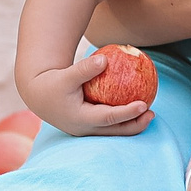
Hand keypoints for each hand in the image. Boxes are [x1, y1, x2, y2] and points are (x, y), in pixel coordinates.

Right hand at [19, 52, 154, 137]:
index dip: (127, 113)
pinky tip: (136, 105)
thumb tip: (105, 59)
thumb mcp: (65, 75)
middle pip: (115, 131)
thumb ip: (84, 69)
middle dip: (135, 125)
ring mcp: (87, 130)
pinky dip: (123, 118)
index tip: (144, 104)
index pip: (108, 118)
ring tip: (149, 113)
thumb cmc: (52, 83)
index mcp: (80, 119)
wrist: (38, 95)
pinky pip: (110, 124)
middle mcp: (85, 129)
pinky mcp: (88, 126)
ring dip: (132, 124)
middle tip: (152, 113)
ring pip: (114, 131)